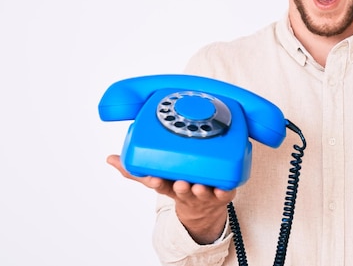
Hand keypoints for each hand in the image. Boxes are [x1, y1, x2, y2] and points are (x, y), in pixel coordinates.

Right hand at [107, 155, 234, 243]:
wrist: (202, 211)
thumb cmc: (178, 188)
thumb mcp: (157, 180)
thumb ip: (136, 170)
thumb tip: (110, 159)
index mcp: (170, 186)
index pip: (160, 185)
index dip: (156, 182)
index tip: (154, 179)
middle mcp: (187, 190)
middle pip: (182, 190)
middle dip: (181, 188)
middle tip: (180, 182)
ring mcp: (204, 193)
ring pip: (202, 192)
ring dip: (200, 189)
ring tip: (198, 184)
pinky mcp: (221, 193)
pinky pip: (224, 193)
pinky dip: (223, 191)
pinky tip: (222, 186)